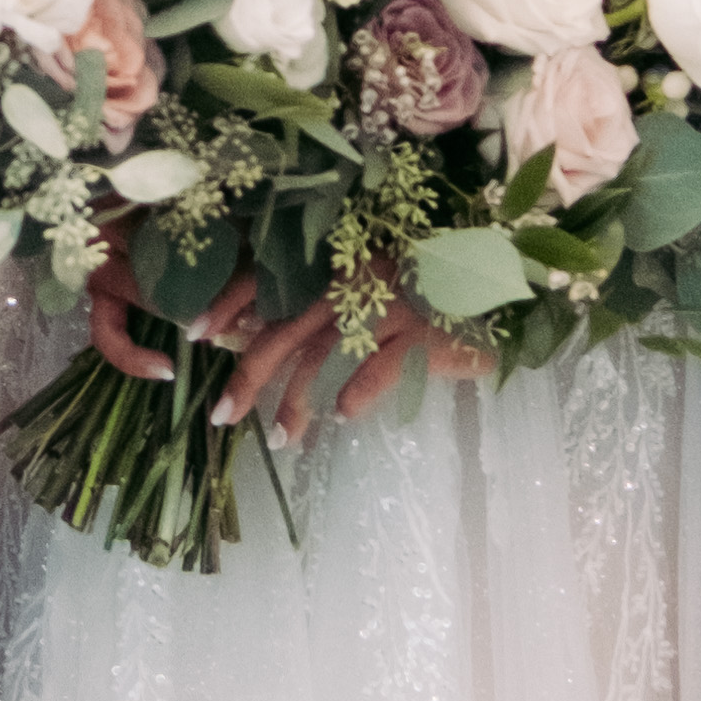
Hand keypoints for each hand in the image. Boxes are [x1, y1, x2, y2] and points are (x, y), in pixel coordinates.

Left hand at [164, 270, 488, 445]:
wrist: (506, 286)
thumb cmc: (433, 289)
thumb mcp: (373, 285)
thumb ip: (324, 303)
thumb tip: (259, 330)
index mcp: (339, 261)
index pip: (270, 277)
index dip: (228, 302)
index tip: (194, 334)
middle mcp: (357, 278)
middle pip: (286, 329)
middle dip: (248, 375)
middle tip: (220, 415)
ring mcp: (390, 304)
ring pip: (323, 356)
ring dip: (295, 402)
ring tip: (279, 439)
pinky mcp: (423, 334)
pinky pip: (377, 369)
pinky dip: (354, 395)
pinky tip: (341, 416)